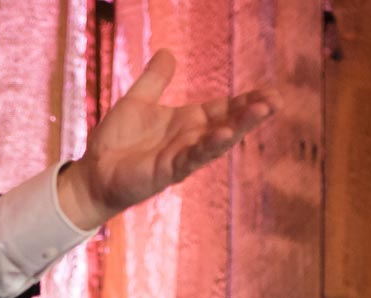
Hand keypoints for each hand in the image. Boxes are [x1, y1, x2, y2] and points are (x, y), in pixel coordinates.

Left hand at [57, 49, 275, 229]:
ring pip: (217, 141)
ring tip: (262, 111)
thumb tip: (167, 52)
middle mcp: (190, 140)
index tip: (271, 91)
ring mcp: (182, 157)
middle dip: (252, 113)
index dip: (246, 100)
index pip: (223, 108)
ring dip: (240, 126)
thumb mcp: (137, 101)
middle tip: (277, 101)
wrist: (93, 172)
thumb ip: (154, 80)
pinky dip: (208, 145)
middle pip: (229, 124)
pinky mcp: (167, 171)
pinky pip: (192, 157)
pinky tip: (224, 133)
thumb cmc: (116, 143)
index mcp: (188, 122)